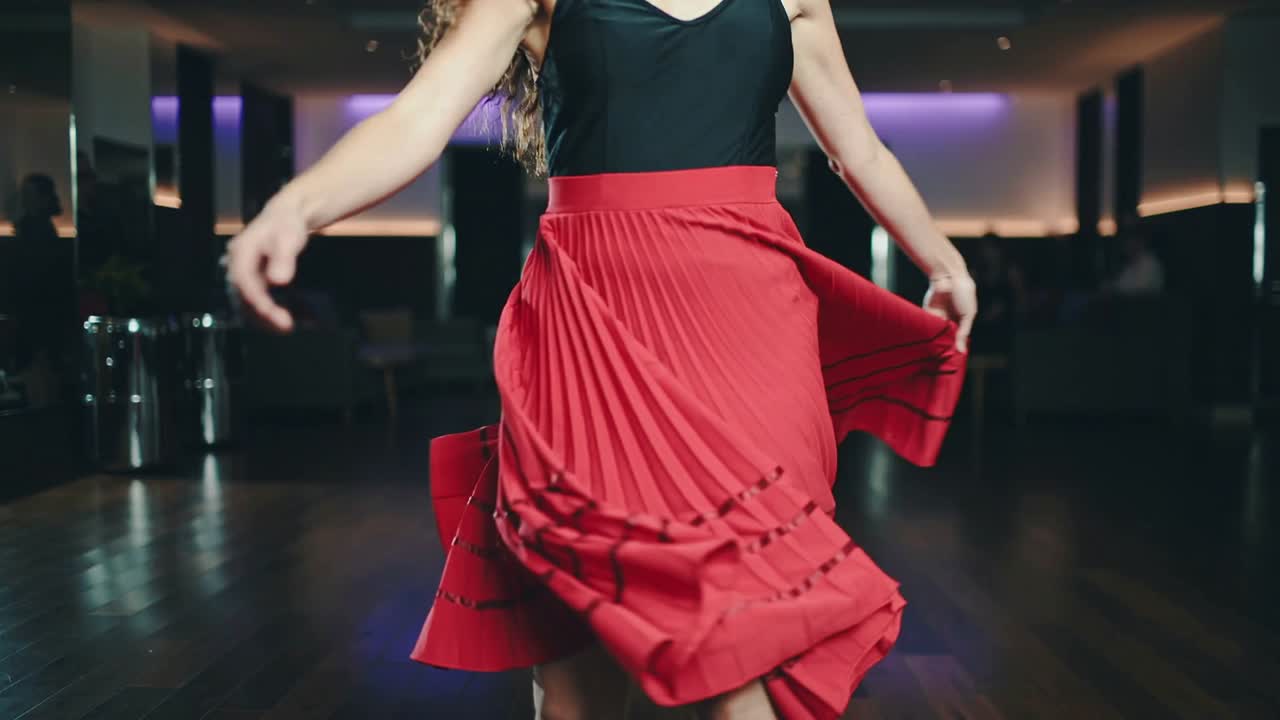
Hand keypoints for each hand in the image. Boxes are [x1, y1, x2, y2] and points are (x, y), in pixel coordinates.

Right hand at [225, 197, 308, 331]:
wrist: (285, 219)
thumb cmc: (287, 225)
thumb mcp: (289, 237)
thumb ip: (284, 258)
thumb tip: (278, 281)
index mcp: (241, 252)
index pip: (244, 281)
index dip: (257, 300)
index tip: (274, 314)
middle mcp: (236, 265)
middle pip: (242, 296)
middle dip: (262, 314)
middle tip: (286, 327)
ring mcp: (242, 274)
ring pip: (246, 303)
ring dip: (264, 318)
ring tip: (287, 328)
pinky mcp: (250, 281)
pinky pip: (254, 301)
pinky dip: (267, 312)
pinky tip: (285, 320)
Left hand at [922, 271, 976, 353]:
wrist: (948, 276)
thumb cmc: (963, 293)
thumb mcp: (968, 314)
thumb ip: (963, 332)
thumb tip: (962, 351)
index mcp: (960, 321)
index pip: (957, 339)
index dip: (955, 348)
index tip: (953, 360)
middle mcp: (948, 321)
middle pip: (945, 339)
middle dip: (944, 348)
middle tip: (942, 361)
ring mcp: (937, 318)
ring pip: (935, 336)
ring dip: (934, 343)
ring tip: (934, 356)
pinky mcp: (926, 314)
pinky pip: (926, 327)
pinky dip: (926, 335)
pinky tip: (926, 344)